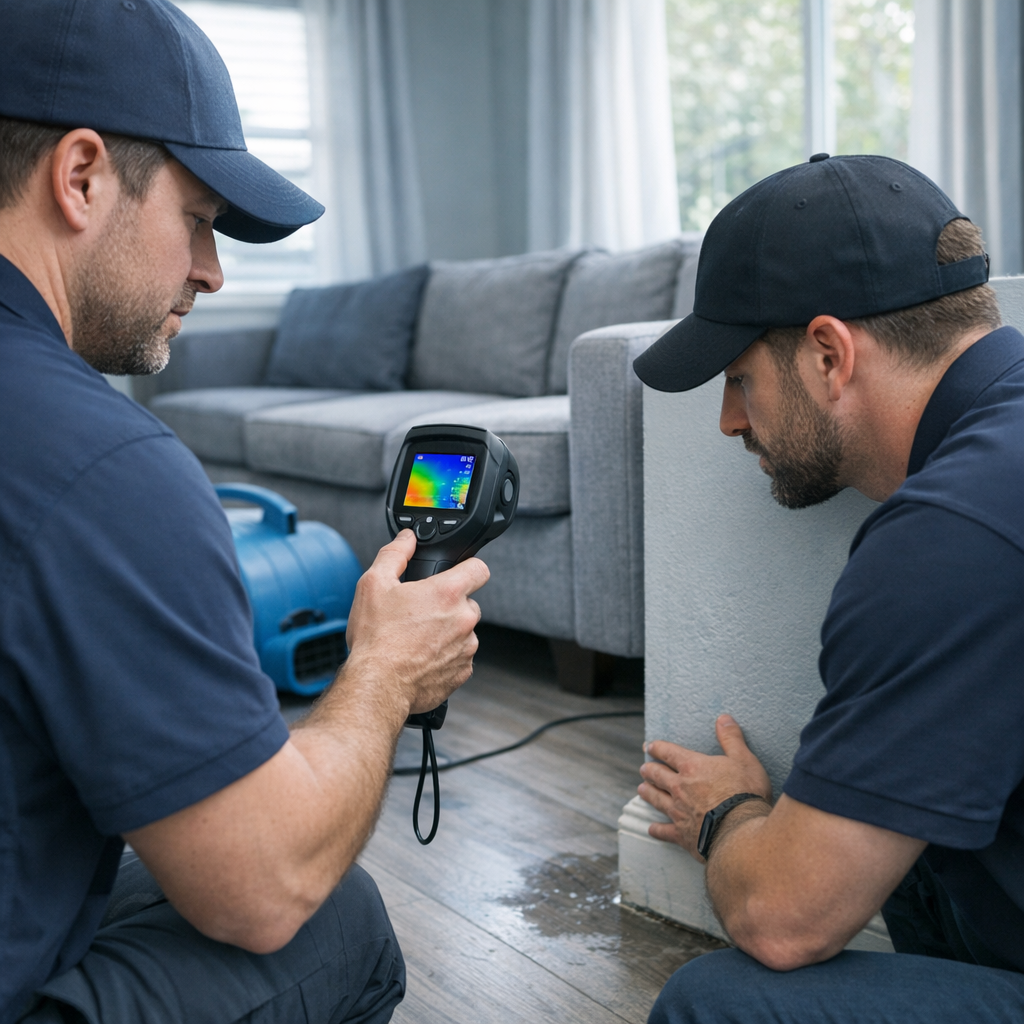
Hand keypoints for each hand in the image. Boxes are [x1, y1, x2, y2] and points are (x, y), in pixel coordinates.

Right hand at [343, 530, 489, 715]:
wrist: (377, 685)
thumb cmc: (376, 638)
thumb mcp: (374, 584)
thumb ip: (395, 554)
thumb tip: (406, 539)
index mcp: (447, 593)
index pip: (479, 569)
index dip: (468, 567)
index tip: (458, 573)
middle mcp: (463, 620)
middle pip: (467, 603)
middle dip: (448, 605)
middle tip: (421, 613)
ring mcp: (466, 648)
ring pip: (463, 632)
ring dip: (447, 633)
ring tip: (417, 639)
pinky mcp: (462, 672)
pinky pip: (459, 658)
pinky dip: (444, 657)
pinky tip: (420, 658)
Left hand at [638, 715, 771, 859]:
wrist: (741, 831)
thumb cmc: (745, 793)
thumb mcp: (744, 760)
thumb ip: (731, 739)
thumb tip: (723, 718)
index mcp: (692, 767)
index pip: (668, 753)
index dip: (657, 748)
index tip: (649, 746)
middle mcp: (680, 787)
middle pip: (658, 775)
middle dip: (649, 770)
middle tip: (643, 768)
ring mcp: (678, 811)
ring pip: (656, 799)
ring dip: (648, 793)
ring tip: (641, 789)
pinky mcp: (682, 834)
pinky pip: (664, 831)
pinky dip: (657, 830)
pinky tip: (652, 829)